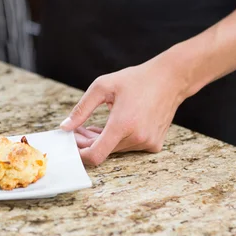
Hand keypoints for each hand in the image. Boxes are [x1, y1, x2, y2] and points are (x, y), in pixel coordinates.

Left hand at [60, 58, 187, 165]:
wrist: (170, 79)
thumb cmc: (136, 80)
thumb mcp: (103, 87)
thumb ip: (81, 109)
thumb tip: (65, 127)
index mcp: (122, 124)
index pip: (96, 155)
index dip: (80, 153)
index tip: (72, 144)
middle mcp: (137, 138)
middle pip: (104, 151)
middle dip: (87, 143)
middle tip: (77, 130)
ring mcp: (148, 143)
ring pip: (116, 150)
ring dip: (102, 141)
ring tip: (92, 127)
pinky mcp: (155, 144)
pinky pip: (130, 147)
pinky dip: (118, 140)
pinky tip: (112, 127)